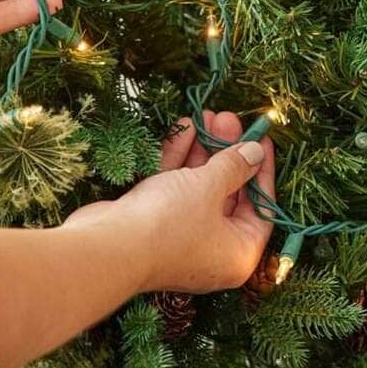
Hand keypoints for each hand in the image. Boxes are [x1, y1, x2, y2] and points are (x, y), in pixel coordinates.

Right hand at [64, 111, 275, 293]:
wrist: (103, 249)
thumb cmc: (169, 222)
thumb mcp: (210, 187)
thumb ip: (235, 166)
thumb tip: (256, 152)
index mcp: (238, 253)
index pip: (262, 208)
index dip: (263, 170)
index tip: (262, 139)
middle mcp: (212, 251)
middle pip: (229, 194)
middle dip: (228, 153)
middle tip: (229, 120)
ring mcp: (180, 239)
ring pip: (199, 189)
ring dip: (203, 151)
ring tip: (208, 114)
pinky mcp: (151, 227)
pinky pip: (173, 190)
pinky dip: (179, 161)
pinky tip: (184, 126)